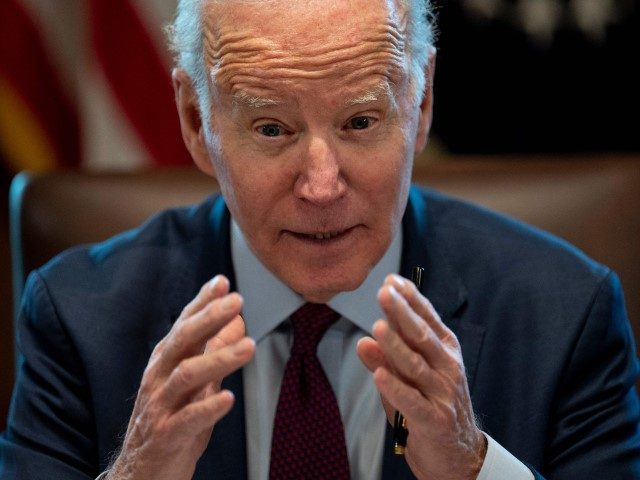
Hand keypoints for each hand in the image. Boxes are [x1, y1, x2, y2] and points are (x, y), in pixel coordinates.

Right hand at [107, 275, 254, 479]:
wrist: (142, 473)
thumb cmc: (171, 421)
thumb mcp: (194, 384)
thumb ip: (213, 353)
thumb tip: (237, 322)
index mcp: (165, 362)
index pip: (183, 324)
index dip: (202, 302)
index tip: (222, 282)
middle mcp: (158, 378)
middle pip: (182, 341)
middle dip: (210, 318)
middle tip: (237, 301)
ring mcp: (159, 407)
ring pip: (187, 376)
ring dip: (219, 358)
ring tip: (248, 347)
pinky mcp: (165, 436)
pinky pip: (187, 420)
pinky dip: (208, 407)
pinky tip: (228, 397)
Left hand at [357, 274, 485, 479]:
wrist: (458, 455)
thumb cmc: (430, 407)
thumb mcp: (409, 378)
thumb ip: (387, 359)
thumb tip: (363, 340)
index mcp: (445, 351)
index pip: (427, 319)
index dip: (410, 299)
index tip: (391, 281)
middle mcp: (448, 368)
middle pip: (422, 336)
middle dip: (402, 312)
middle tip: (384, 293)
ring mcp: (443, 394)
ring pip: (416, 365)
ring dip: (396, 345)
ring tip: (378, 327)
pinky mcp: (434, 421)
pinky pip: (411, 401)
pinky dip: (395, 388)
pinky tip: (379, 375)